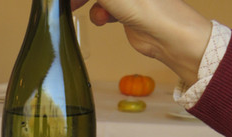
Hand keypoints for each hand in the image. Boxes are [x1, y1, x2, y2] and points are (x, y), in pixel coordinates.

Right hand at [70, 0, 211, 85]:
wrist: (171, 38)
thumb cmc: (148, 8)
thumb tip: (80, 2)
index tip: (60, 1)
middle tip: (64, 4)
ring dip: (87, 3)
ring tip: (75, 9)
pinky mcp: (127, 11)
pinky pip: (104, 8)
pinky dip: (99, 13)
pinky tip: (102, 20)